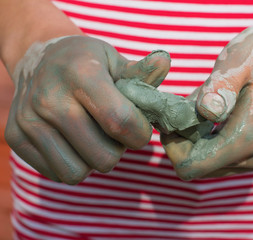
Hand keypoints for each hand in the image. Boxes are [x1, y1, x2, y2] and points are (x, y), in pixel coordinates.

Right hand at [5, 36, 169, 183]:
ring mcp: (28, 120)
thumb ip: (142, 73)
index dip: (140, 134)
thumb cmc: (85, 62)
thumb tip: (164, 61)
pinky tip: (74, 141)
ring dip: (94, 161)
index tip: (140, 129)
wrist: (38, 57)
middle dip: (119, 151)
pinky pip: (56, 173)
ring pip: (77, 172)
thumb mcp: (114, 60)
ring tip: (94, 138)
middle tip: (115, 133)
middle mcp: (50, 98)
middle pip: (103, 157)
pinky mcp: (15, 138)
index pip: (120, 121)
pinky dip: (73, 163)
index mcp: (81, 74)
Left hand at [161, 26, 252, 180]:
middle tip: (182, 113)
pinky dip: (213, 144)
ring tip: (198, 113)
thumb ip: (220, 88)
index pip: (194, 167)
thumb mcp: (236, 62)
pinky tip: (213, 120)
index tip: (170, 122)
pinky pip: (227, 160)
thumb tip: (205, 112)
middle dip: (185, 145)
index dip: (174, 148)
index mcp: (249, 137)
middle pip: (202, 169)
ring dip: (199, 145)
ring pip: (213, 166)